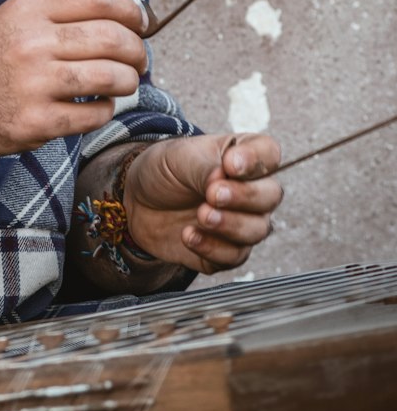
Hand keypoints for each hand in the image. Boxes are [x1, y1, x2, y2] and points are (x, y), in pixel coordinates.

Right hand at [0, 0, 148, 160]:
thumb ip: (58, 15)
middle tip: (140, 59)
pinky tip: (99, 106)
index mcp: (29, 9)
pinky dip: (106, 110)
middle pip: (113, 38)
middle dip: (138, 50)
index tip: (142, 22)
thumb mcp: (13, 19)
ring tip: (125, 83)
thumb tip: (119, 19)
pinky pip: (93, 115)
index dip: (131, 9)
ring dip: (128, 81)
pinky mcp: (36, 122)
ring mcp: (35, 84)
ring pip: (111, 77)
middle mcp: (33, 42)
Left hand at [124, 133, 282, 273]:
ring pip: (257, 230)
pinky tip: (188, 235)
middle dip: (245, 196)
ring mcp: (242, 222)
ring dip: (230, 225)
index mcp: (242, 156)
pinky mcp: (227, 251)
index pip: (268, 154)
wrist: (138, 201)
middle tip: (213, 194)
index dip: (256, 160)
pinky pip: (234, 256)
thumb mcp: (179, 158)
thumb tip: (222, 181)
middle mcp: (250, 190)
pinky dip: (212, 248)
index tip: (230, 165)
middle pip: (270, 195)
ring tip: (201, 216)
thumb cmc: (165, 170)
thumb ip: (205, 168)